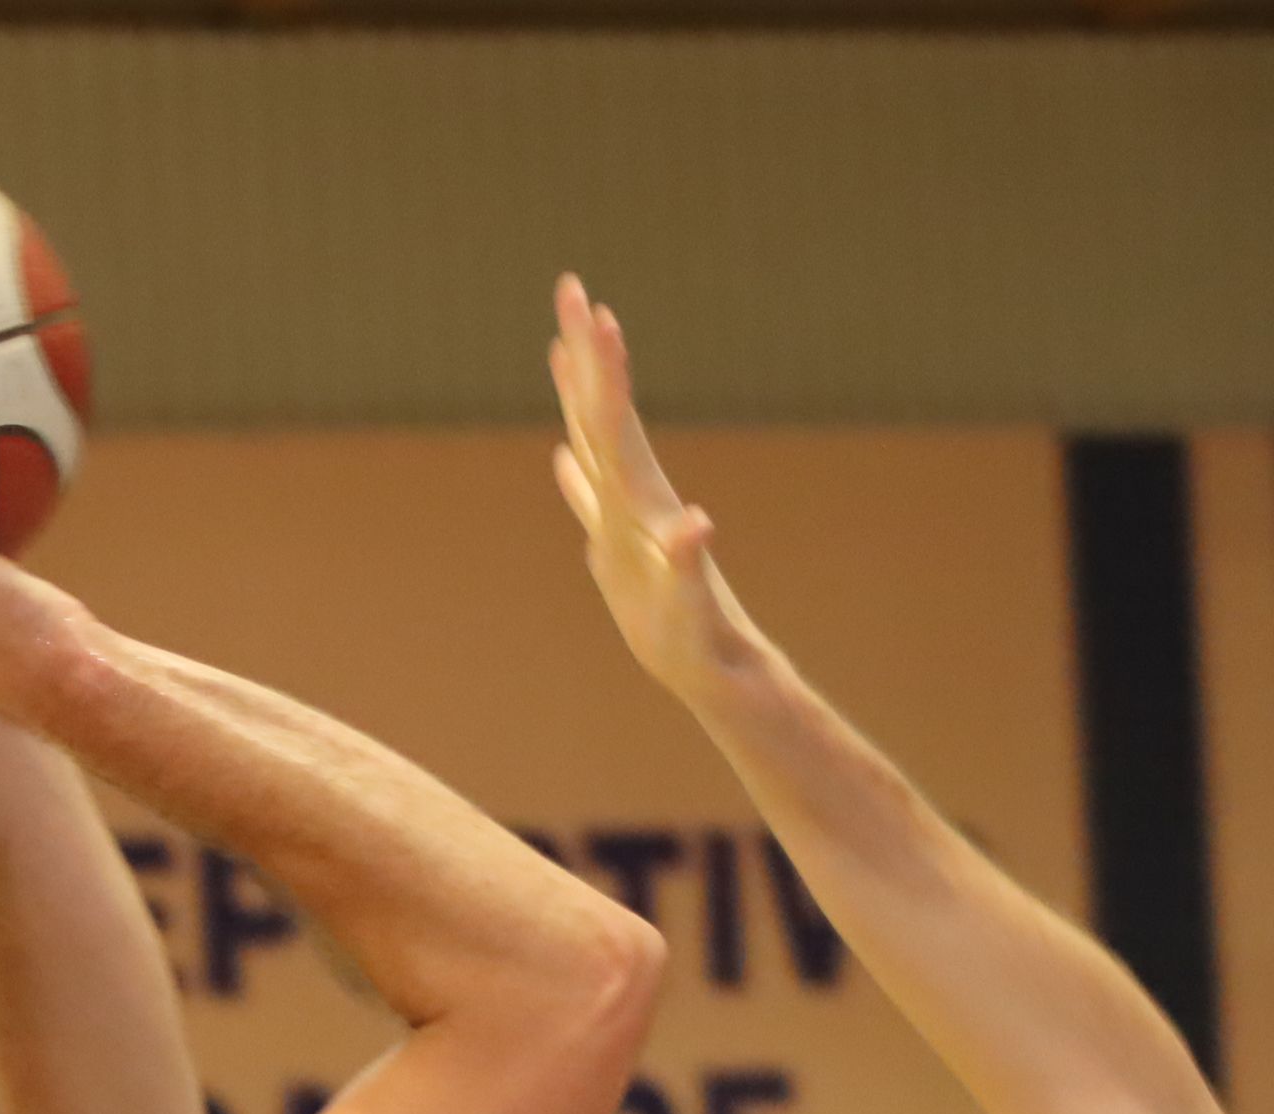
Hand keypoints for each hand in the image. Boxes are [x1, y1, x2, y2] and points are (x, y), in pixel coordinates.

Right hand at [547, 276, 764, 695]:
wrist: (711, 668)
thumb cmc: (700, 644)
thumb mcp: (689, 608)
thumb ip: (687, 565)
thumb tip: (694, 524)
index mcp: (640, 503)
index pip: (616, 423)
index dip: (604, 370)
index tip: (597, 312)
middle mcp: (633, 498)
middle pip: (602, 411)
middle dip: (586, 350)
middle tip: (570, 286)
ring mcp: (624, 519)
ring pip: (594, 440)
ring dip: (579, 390)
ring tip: (562, 341)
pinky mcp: (619, 550)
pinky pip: (589, 495)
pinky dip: (575, 468)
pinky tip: (562, 454)